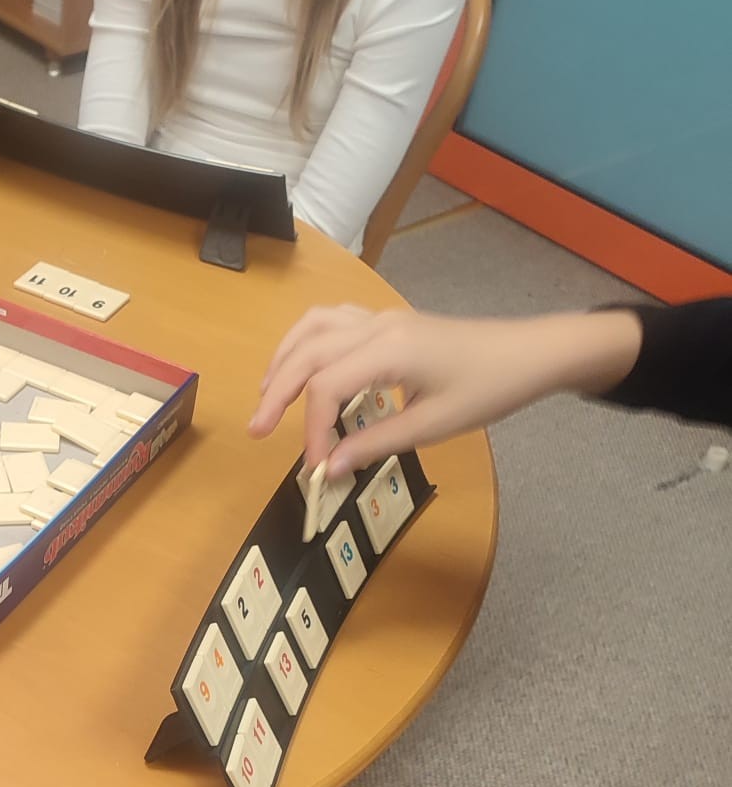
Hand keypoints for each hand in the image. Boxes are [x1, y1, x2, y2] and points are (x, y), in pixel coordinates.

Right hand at [249, 305, 644, 478]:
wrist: (529, 353)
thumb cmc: (489, 390)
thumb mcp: (433, 426)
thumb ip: (375, 444)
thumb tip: (329, 468)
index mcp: (390, 351)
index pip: (326, 387)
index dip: (312, 430)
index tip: (316, 468)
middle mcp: (376, 326)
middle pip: (307, 353)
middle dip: (277, 392)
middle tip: (257, 431)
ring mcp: (380, 318)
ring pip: (313, 327)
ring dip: (284, 359)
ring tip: (267, 395)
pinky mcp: (387, 321)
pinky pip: (332, 320)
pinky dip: (306, 342)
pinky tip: (302, 366)